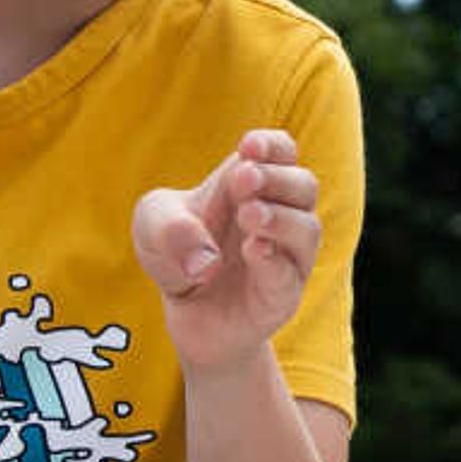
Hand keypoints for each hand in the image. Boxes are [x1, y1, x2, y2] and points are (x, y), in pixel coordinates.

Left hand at [132, 130, 319, 372]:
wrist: (187, 315)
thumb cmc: (177, 253)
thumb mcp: (153, 226)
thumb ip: (169, 225)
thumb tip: (205, 258)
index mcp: (254, 184)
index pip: (283, 152)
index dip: (272, 146)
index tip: (248, 147)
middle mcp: (282, 215)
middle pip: (304, 185)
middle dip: (276, 178)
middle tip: (244, 180)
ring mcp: (287, 256)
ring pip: (307, 228)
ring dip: (280, 217)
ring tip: (248, 214)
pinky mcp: (282, 295)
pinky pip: (289, 274)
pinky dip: (273, 260)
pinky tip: (252, 250)